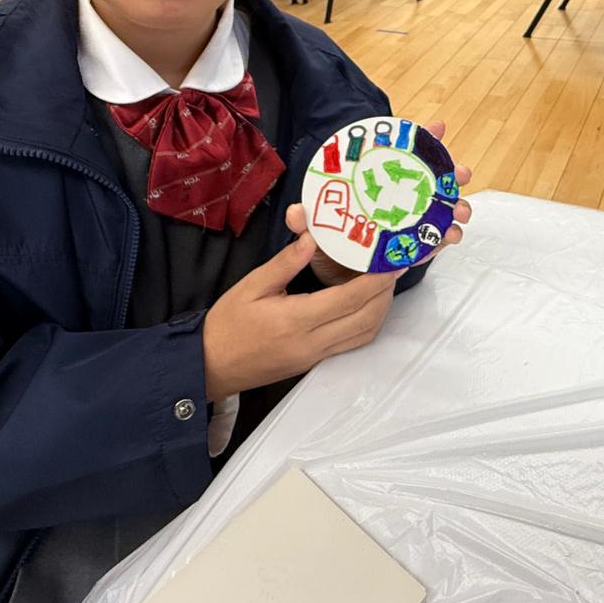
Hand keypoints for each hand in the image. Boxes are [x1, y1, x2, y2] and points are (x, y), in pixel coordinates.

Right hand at [202, 236, 399, 400]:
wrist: (209, 365)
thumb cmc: (227, 324)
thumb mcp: (251, 285)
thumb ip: (285, 263)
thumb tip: (312, 237)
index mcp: (296, 320)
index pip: (348, 299)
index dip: (375, 281)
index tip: (391, 262)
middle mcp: (312, 342)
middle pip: (365, 319)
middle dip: (385, 293)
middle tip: (394, 267)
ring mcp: (314, 357)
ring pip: (363, 335)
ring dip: (380, 310)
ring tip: (384, 284)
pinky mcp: (313, 363)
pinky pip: (351, 344)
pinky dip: (367, 325)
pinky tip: (366, 306)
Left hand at [285, 120, 473, 285]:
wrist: (329, 281)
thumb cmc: (322, 247)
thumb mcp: (311, 231)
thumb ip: (303, 221)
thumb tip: (296, 212)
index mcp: (376, 187)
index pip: (400, 157)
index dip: (422, 140)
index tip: (438, 128)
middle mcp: (397, 202)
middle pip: (430, 181)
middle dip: (451, 174)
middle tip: (459, 174)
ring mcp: (407, 226)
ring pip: (439, 211)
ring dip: (455, 207)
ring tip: (460, 211)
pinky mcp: (411, 251)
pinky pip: (433, 243)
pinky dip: (444, 239)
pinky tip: (449, 237)